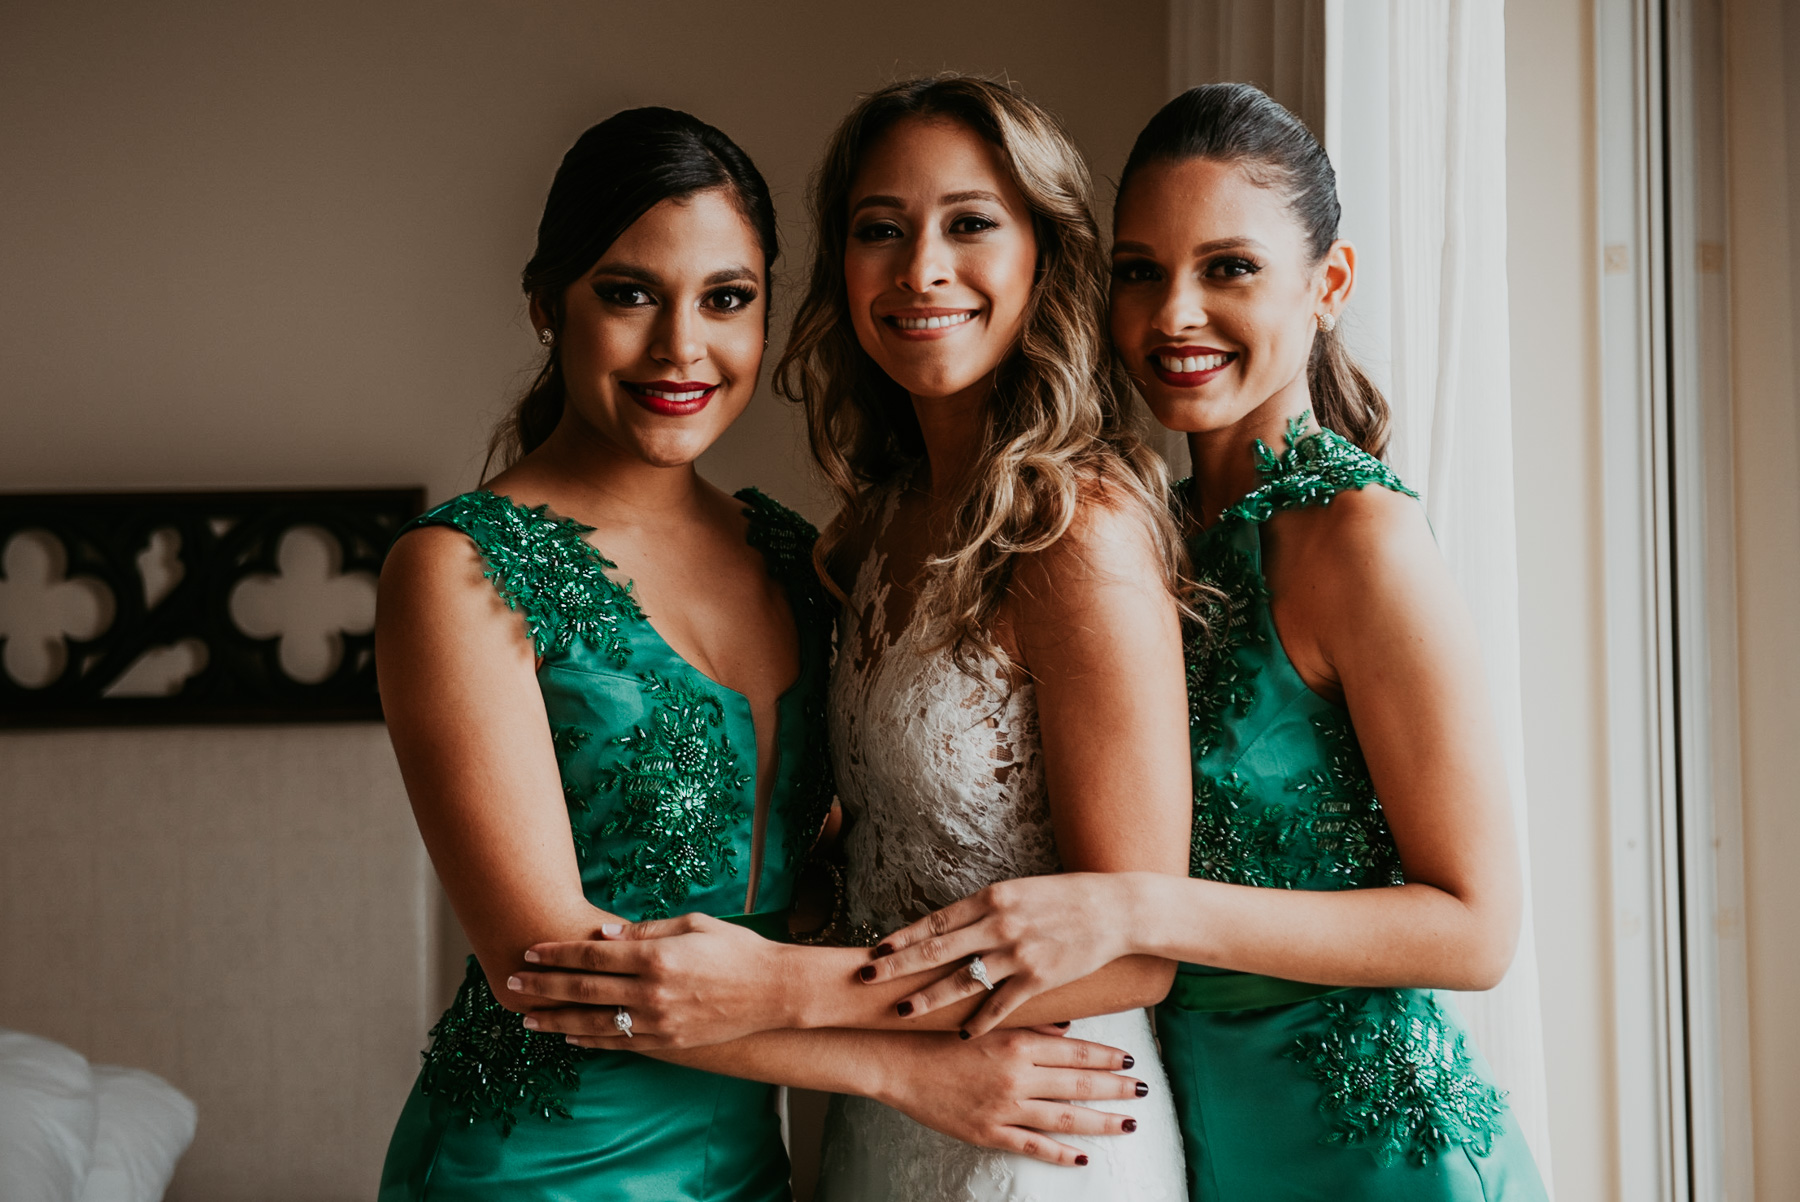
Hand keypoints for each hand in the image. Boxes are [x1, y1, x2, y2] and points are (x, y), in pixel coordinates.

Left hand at [509, 912, 795, 1050]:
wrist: (774, 991)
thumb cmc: (737, 948)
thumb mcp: (692, 924)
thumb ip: (643, 930)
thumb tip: (601, 932)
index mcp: (656, 956)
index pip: (592, 953)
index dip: (557, 952)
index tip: (530, 950)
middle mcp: (651, 991)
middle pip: (583, 988)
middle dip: (543, 985)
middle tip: (511, 982)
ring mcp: (658, 1021)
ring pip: (593, 1022)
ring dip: (556, 1019)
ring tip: (527, 1018)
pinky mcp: (668, 1042)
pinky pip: (620, 1044)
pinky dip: (590, 1041)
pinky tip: (570, 1037)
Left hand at [860, 873, 1139, 1036]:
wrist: (1115, 909)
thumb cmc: (1065, 897)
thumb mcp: (1019, 891)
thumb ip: (984, 909)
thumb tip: (949, 925)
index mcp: (991, 898)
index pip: (936, 921)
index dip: (902, 937)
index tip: (875, 949)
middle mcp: (999, 924)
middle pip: (937, 950)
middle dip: (898, 966)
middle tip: (865, 979)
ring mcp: (1019, 953)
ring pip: (962, 981)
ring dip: (929, 998)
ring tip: (902, 1011)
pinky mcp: (1040, 978)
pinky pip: (1001, 1005)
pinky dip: (979, 1021)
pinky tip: (961, 1033)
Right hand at [876, 1028, 1146, 1165]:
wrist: (897, 1061)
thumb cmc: (938, 1033)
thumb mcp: (985, 1019)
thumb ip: (1029, 1023)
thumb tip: (1068, 1027)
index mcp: (1017, 1042)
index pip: (1074, 1051)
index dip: (1106, 1056)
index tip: (1130, 1059)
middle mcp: (1016, 1075)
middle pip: (1078, 1083)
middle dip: (1115, 1087)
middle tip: (1143, 1089)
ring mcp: (1004, 1107)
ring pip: (1064, 1118)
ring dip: (1100, 1120)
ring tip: (1128, 1122)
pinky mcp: (988, 1132)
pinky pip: (1032, 1147)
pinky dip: (1060, 1154)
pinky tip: (1083, 1157)